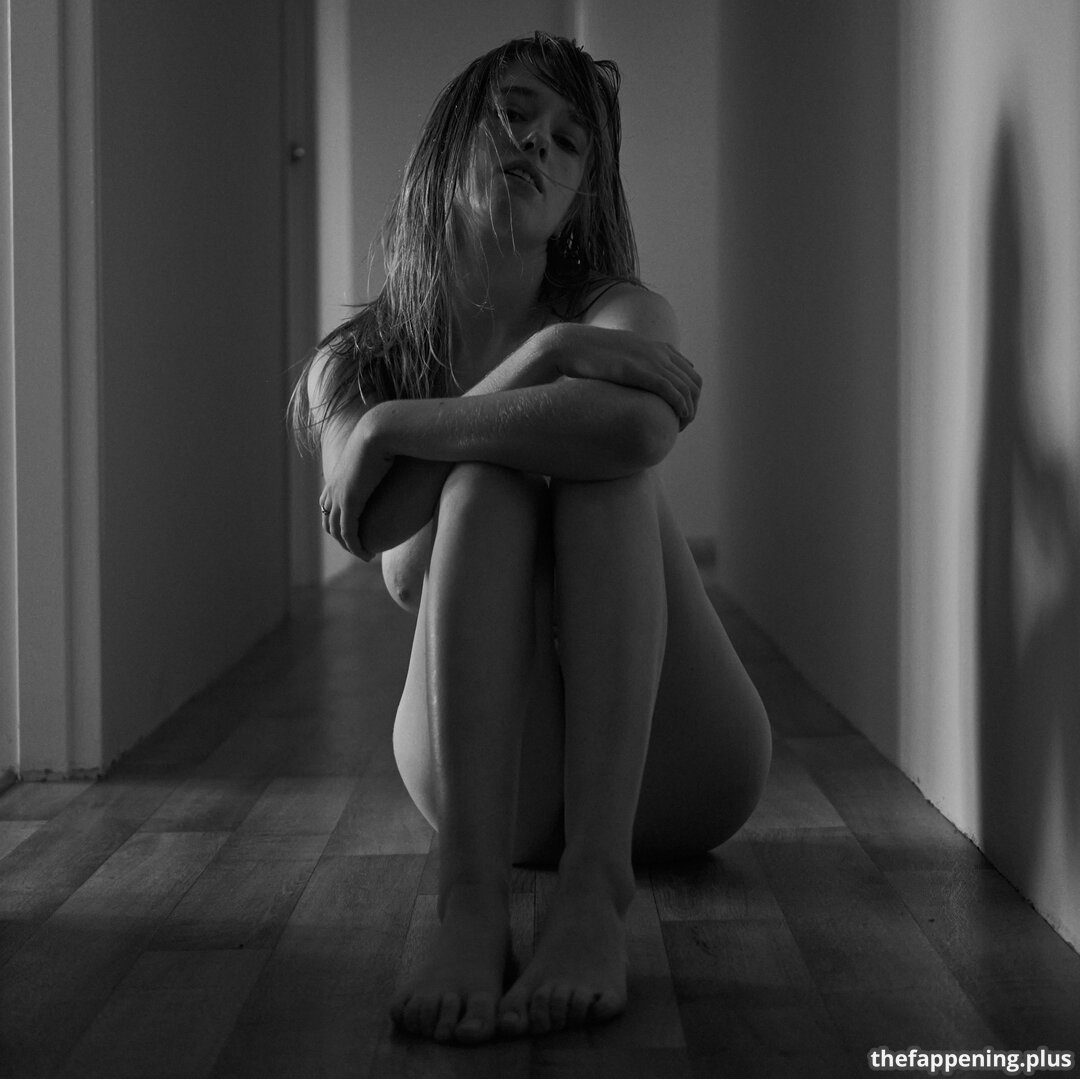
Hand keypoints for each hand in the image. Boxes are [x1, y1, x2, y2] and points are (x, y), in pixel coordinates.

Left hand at [320, 409, 394, 559]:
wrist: (382, 430)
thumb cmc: (392, 436)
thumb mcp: (388, 450)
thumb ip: (391, 461)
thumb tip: (407, 463)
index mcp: (339, 474)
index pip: (328, 502)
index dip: (338, 517)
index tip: (353, 529)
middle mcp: (334, 486)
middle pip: (329, 519)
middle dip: (340, 537)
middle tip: (358, 548)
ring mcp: (339, 495)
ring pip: (337, 530)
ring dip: (349, 546)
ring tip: (365, 554)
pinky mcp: (349, 502)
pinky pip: (348, 533)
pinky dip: (355, 547)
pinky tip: (368, 554)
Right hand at [551, 324, 701, 428]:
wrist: (569, 344)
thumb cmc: (586, 355)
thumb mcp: (615, 357)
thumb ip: (629, 365)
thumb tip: (627, 380)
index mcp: (654, 346)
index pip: (688, 370)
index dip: (689, 394)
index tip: (679, 412)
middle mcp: (657, 351)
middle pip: (693, 381)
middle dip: (693, 405)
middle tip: (681, 424)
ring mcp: (650, 359)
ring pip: (686, 388)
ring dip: (688, 411)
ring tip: (679, 427)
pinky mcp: (640, 371)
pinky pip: (672, 391)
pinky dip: (680, 407)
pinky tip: (677, 420)